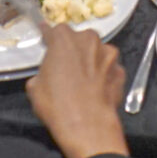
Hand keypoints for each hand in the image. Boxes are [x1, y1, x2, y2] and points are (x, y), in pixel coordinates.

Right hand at [26, 24, 129, 157]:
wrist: (88, 126)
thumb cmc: (56, 104)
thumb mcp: (35, 87)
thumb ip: (43, 72)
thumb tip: (48, 76)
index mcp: (64, 39)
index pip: (53, 31)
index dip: (48, 36)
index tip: (46, 37)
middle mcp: (89, 40)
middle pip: (79, 40)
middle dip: (73, 50)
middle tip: (66, 68)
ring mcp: (109, 55)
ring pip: (97, 53)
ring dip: (91, 62)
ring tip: (84, 82)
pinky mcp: (121, 72)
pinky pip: (109, 70)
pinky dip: (104, 77)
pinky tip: (97, 91)